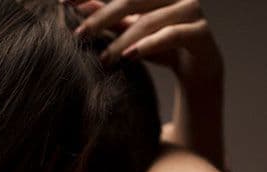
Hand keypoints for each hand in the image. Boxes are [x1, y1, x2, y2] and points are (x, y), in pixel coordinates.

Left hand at [68, 0, 222, 82]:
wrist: (198, 70)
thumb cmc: (162, 46)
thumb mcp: (130, 31)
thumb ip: (107, 16)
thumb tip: (72, 2)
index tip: (65, 0)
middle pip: (131, 0)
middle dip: (102, 18)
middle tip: (80, 36)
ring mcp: (191, 10)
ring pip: (149, 21)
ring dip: (122, 40)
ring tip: (104, 58)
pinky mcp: (201, 31)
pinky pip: (171, 35)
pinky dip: (148, 45)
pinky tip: (129, 56)